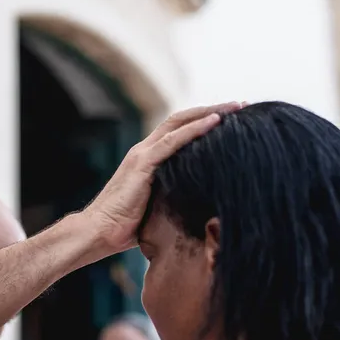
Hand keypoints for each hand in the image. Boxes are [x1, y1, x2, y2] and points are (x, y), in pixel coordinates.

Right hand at [81, 102, 243, 253]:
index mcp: (146, 160)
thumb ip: (173, 198)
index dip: (202, 122)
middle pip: (181, 119)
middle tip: (240, 106)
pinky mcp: (142, 164)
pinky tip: (216, 122)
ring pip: (179, 123)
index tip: (231, 119)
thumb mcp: (158, 208)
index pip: (178, 132)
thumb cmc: (126, 228)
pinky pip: (172, 141)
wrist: (99, 233)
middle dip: (212, 110)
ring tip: (236, 108)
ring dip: (209, 112)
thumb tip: (202, 206)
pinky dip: (195, 129)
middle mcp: (143, 151)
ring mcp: (141, 155)